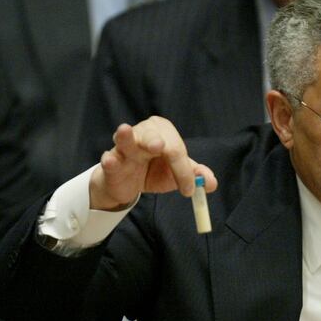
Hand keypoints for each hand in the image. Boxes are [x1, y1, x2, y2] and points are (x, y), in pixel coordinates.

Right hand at [91, 116, 216, 209]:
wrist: (129, 184)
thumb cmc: (154, 171)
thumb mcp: (177, 174)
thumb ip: (195, 176)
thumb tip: (211, 183)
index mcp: (164, 132)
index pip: (176, 148)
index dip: (183, 169)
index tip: (189, 190)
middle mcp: (144, 133)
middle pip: (153, 137)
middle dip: (157, 142)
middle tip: (160, 147)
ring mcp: (124, 146)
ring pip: (126, 140)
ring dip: (127, 137)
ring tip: (125, 130)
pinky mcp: (111, 161)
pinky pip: (110, 159)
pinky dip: (110, 160)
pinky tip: (110, 160)